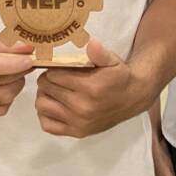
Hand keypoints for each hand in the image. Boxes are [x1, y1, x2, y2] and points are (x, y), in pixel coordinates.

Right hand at [0, 32, 33, 116]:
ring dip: (16, 85)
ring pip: (4, 98)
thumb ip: (4, 45)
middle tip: (25, 63)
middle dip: (19, 73)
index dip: (13, 65)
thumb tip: (30, 50)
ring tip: (15, 74)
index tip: (30, 60)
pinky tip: (4, 86)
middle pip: (1, 83)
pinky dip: (8, 98)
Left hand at [35, 39, 152, 138]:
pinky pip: (48, 125)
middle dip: (47, 80)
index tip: (57, 67)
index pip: (53, 75)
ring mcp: (79, 122)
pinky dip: (46, 114)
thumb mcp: (112, 60)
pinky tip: (55, 105)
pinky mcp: (77, 133)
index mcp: (90, 87)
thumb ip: (100, 53)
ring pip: (42, 106)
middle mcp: (82, 107)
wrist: (133, 98)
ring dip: (44, 96)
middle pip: (46, 89)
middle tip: (54, 77)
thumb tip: (91, 43)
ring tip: (53, 90)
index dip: (52, 68)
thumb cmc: (119, 76)